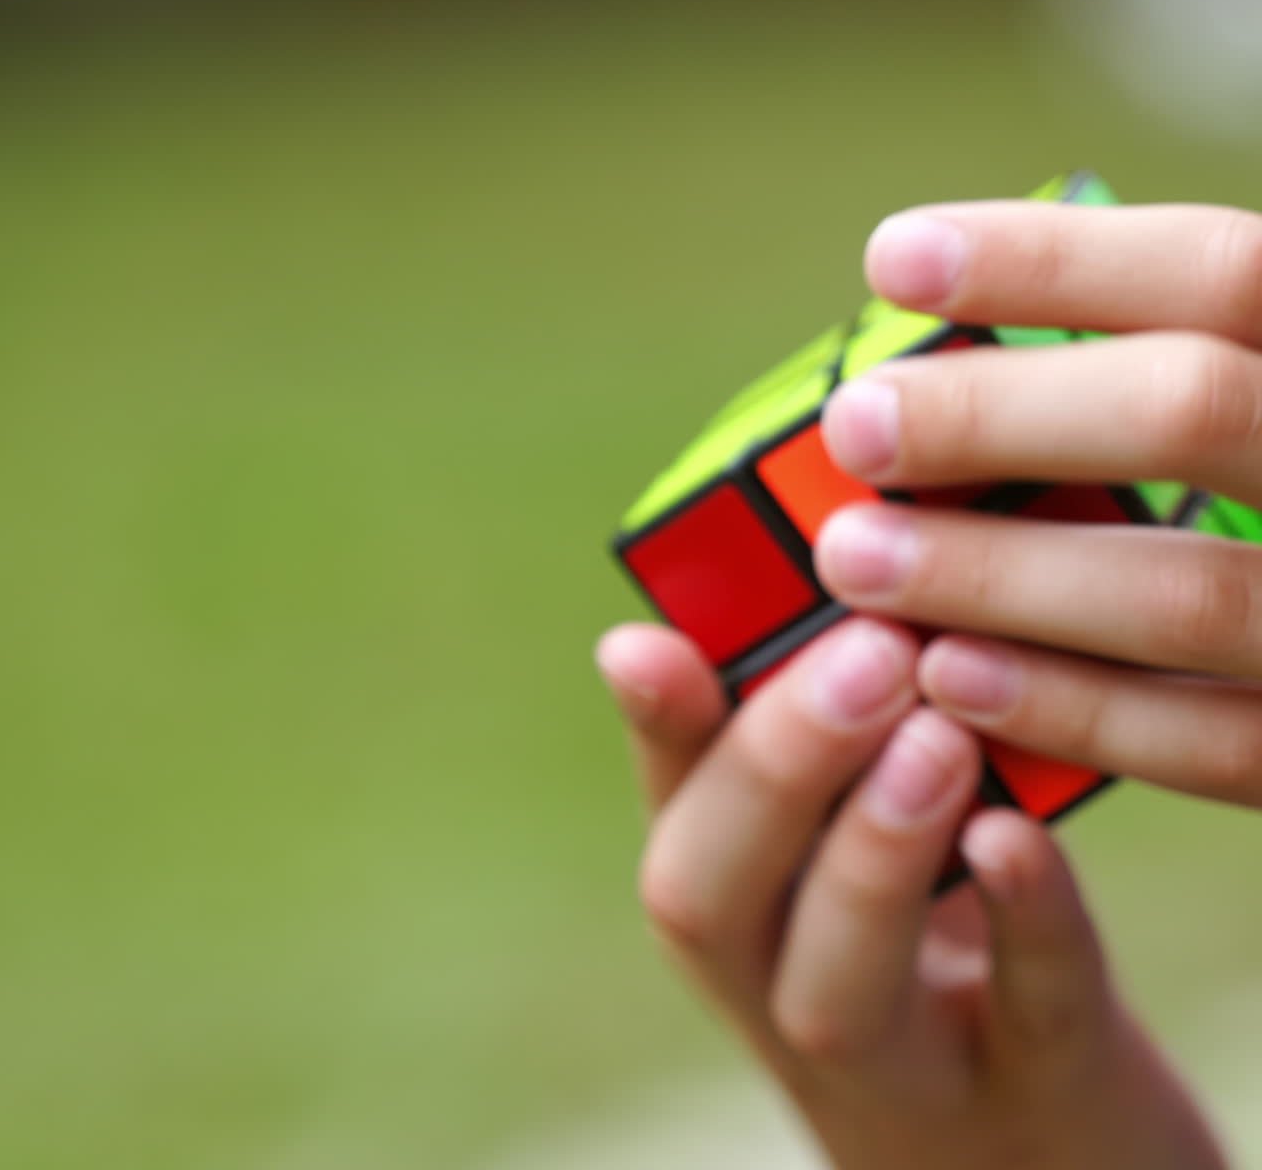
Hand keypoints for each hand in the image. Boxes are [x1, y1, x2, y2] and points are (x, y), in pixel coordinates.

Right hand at [596, 617, 1224, 1168]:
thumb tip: (833, 576)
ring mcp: (903, 1064)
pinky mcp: (1041, 1092)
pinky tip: (1019, 834)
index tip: (642, 644)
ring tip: (936, 732)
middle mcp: (779, 985)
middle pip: (710, 901)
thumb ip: (842, 726)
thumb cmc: (941, 940)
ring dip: (872, 850)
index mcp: (737, 896)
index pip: (672, 803)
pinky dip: (1022, 920)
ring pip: (836, 987)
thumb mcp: (868, 827)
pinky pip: (1026, 1016)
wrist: (1046, 1144)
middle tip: (863, 655)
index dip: (656, 723)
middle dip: (772, 772)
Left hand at [819, 200, 1261, 806]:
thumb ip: (1135, 386)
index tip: (893, 259)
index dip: (1051, 261)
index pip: (1224, 272)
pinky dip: (1069, 709)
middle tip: (856, 427)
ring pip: (1187, 592)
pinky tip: (945, 675)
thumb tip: (930, 376)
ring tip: (855, 557)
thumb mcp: (1249, 404)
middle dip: (996, 415)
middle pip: (1194, 411)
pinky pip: (1211, 742)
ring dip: (995, 576)